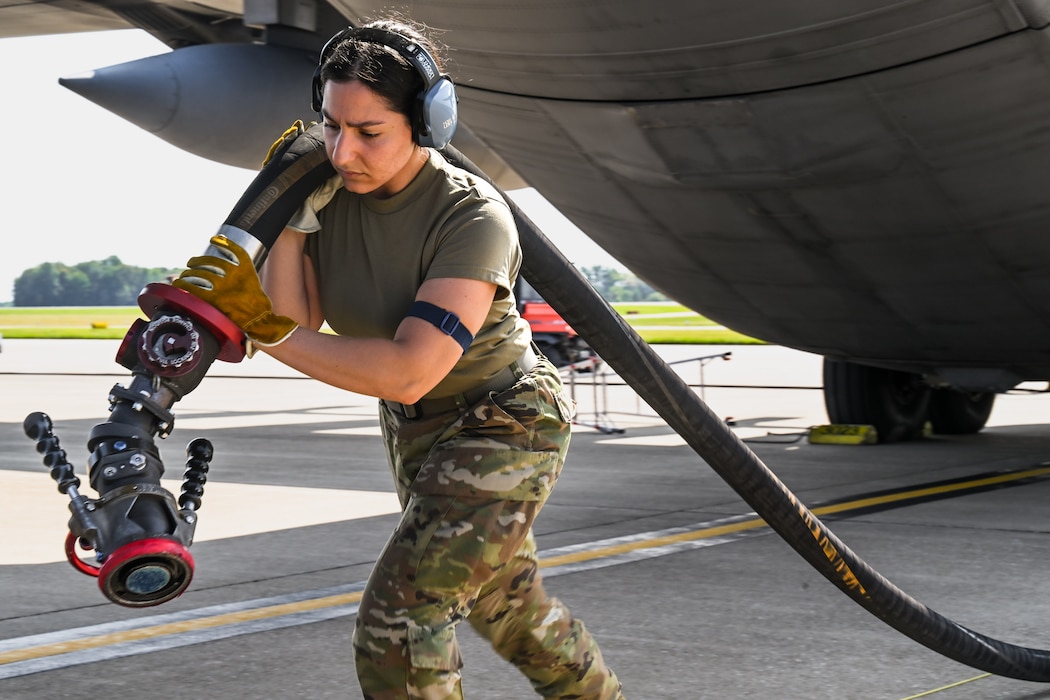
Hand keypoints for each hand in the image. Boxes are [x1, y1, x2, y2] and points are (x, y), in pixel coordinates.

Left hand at [173, 235, 297, 346]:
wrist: (258, 320)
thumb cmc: (255, 301)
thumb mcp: (252, 280)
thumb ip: (241, 267)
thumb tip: (223, 250)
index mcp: (244, 269)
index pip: (233, 250)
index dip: (223, 243)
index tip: (213, 239)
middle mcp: (232, 275)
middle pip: (210, 262)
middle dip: (198, 261)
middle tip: (191, 263)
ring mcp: (222, 287)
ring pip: (199, 274)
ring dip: (189, 273)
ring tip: (184, 275)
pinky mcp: (213, 299)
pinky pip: (193, 288)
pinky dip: (183, 285)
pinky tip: (178, 284)